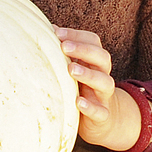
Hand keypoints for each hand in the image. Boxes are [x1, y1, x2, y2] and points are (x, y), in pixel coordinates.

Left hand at [56, 27, 140, 151]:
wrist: (99, 121)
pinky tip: (79, 102)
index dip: (77, 36)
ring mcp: (103, 96)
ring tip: (71, 69)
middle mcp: (102, 75)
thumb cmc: (79, 88)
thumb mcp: (72, 68)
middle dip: (84, 50)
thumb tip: (46, 30)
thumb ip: (63, 52)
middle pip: (102, 58)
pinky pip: (100, 111)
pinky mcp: (102, 116)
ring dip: (88, 75)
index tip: (57, 33)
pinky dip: (91, 107)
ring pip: (105, 82)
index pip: (93, 42)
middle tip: (64, 47)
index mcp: (94, 61)